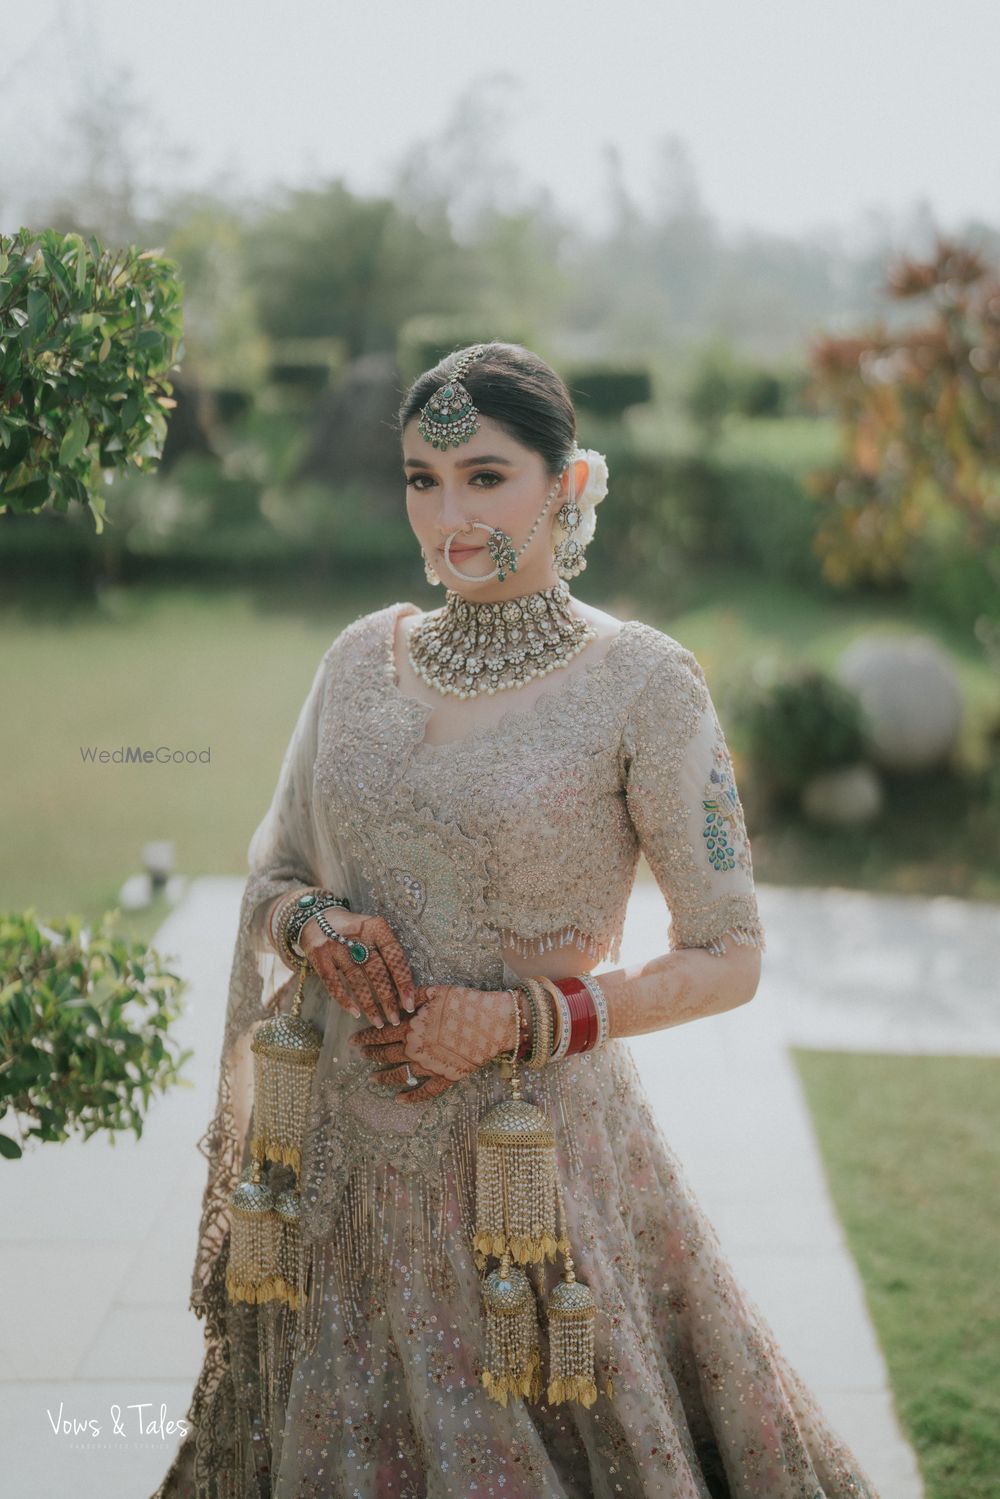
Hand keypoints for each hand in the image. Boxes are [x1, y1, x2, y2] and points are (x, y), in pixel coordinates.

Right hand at [297, 906, 416, 1029]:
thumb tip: (405, 988)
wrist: (317, 918)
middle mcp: (356, 934)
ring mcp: (335, 945)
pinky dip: (345, 1000)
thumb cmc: (353, 931)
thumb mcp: (372, 931)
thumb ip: (386, 952)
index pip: (394, 956)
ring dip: (369, 1005)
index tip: (409, 1003)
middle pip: (377, 971)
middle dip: (388, 999)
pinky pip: (334, 983)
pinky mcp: (319, 956)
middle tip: (395, 1019)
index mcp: (375, 926)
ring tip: (378, 1022)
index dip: (403, 981)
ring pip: (357, 981)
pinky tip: (356, 1014)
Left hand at [349, 983, 520, 1101]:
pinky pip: (425, 1091)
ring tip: (372, 1079)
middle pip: (387, 1054)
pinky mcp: (446, 1077)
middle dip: (371, 1054)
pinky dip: (411, 1097)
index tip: (353, 1040)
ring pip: (401, 1074)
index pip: (382, 1034)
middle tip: (361, 1055)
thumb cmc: (466, 1002)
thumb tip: (397, 999)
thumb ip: (413, 996)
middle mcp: (416, 1049)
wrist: (494, 1022)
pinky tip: (400, 1100)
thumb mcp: (437, 991)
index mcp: (412, 1028)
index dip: (366, 1037)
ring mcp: (430, 1066)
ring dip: (384, 1077)